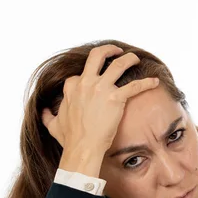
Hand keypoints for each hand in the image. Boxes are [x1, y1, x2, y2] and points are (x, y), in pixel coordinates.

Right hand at [41, 44, 160, 149]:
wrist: (82, 148)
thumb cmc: (69, 139)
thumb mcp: (53, 125)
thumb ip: (48, 116)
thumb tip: (42, 112)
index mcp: (72, 87)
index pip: (80, 74)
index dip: (87, 77)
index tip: (95, 81)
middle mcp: (86, 83)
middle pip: (97, 55)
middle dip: (109, 50)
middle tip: (117, 51)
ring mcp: (101, 89)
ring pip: (119, 64)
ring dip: (129, 59)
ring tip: (136, 59)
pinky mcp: (116, 98)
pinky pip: (134, 86)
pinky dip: (146, 83)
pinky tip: (155, 82)